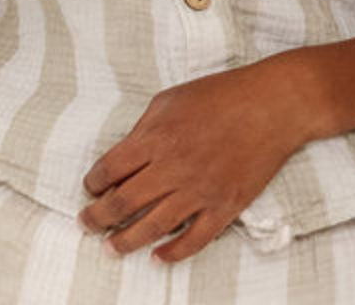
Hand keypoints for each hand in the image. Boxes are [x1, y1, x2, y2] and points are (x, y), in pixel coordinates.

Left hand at [81, 62, 310, 261]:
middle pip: (126, 201)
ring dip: (128, 240)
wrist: (268, 108)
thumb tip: (124, 157)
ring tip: (111, 248)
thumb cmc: (216, 97)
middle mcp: (173, 169)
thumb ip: (143, 130)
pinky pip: (195, 239)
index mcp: (155, 138)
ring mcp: (200, 192)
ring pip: (155, 226)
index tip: (89, 190)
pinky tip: (157, 257)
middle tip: (86, 224)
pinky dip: (174, 253)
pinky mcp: (225, 207)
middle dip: (100, 217)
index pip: (111, 168)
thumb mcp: (167, 101)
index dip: (94, 182)